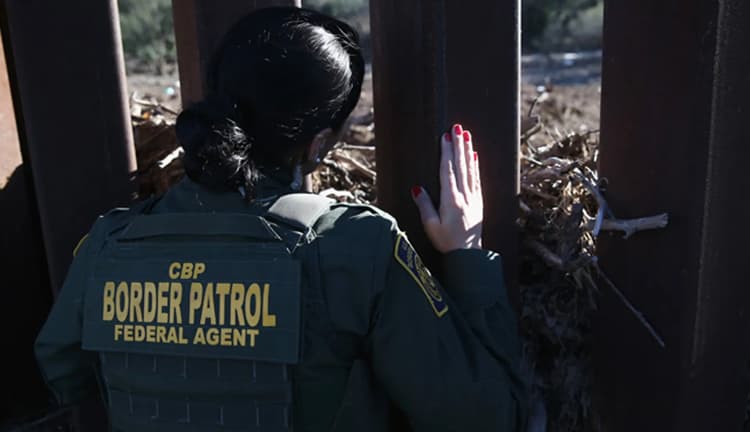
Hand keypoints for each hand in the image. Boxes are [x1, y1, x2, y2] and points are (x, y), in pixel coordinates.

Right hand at [411, 124, 483, 252]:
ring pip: (470, 169)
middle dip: (458, 145)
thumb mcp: (431, 226)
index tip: (445, 137)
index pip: (448, 171)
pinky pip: (476, 179)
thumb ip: (425, 206)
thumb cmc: (447, 242)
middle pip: (460, 165)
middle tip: (457, 128)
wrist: (469, 255)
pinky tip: (474, 155)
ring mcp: (473, 197)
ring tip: (466, 135)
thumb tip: (417, 187)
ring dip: (467, 150)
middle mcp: (464, 196)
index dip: (446, 153)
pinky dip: (475, 165)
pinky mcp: (478, 201)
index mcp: (451, 200)